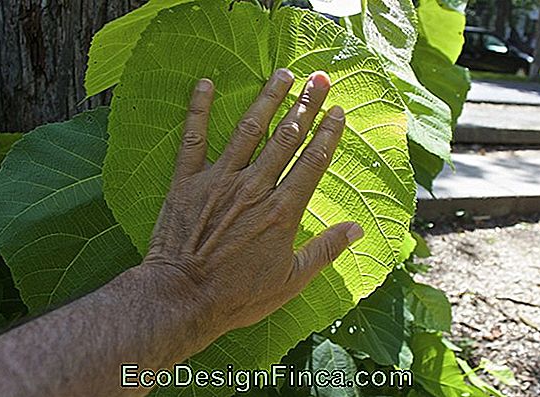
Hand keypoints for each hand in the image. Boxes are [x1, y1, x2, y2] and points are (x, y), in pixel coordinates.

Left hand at [145, 69, 363, 340]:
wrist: (183, 298)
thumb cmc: (238, 295)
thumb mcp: (291, 281)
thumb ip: (325, 251)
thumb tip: (356, 231)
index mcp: (282, 210)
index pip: (312, 161)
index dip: (328, 133)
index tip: (337, 111)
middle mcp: (255, 187)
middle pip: (287, 137)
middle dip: (306, 105)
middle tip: (319, 78)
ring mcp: (220, 180)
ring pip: (249, 130)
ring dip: (268, 99)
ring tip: (283, 74)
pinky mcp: (188, 181)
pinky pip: (194, 138)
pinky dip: (199, 109)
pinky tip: (206, 83)